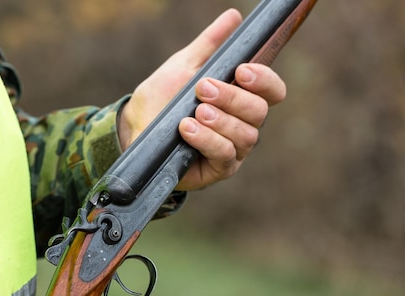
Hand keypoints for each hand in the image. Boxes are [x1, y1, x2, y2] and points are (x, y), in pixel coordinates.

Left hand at [117, 9, 286, 189]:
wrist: (133, 129)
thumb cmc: (161, 100)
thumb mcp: (182, 68)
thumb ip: (208, 45)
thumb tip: (233, 17)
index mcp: (240, 99)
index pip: (271, 91)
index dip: (264, 80)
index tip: (241, 70)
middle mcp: (242, 125)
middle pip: (259, 112)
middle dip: (232, 98)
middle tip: (203, 89)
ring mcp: (232, 149)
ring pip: (246, 136)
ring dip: (220, 121)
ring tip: (195, 112)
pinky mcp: (217, 169)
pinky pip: (225, 156)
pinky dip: (208, 140)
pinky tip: (188, 129)